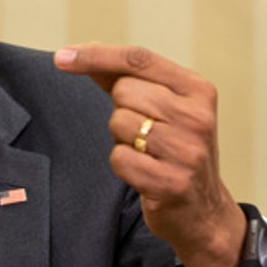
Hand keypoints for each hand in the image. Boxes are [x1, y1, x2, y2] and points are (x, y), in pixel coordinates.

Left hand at [54, 43, 246, 266]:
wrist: (205, 212)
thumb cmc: (176, 151)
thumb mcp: (165, 109)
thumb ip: (126, 80)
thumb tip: (79, 55)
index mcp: (198, 90)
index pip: (138, 60)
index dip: (96, 55)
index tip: (61, 58)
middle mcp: (197, 117)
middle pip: (125, 91)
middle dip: (120, 110)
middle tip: (143, 133)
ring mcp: (187, 151)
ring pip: (119, 123)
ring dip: (122, 140)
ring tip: (147, 154)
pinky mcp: (171, 183)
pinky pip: (119, 158)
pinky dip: (122, 165)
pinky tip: (144, 173)